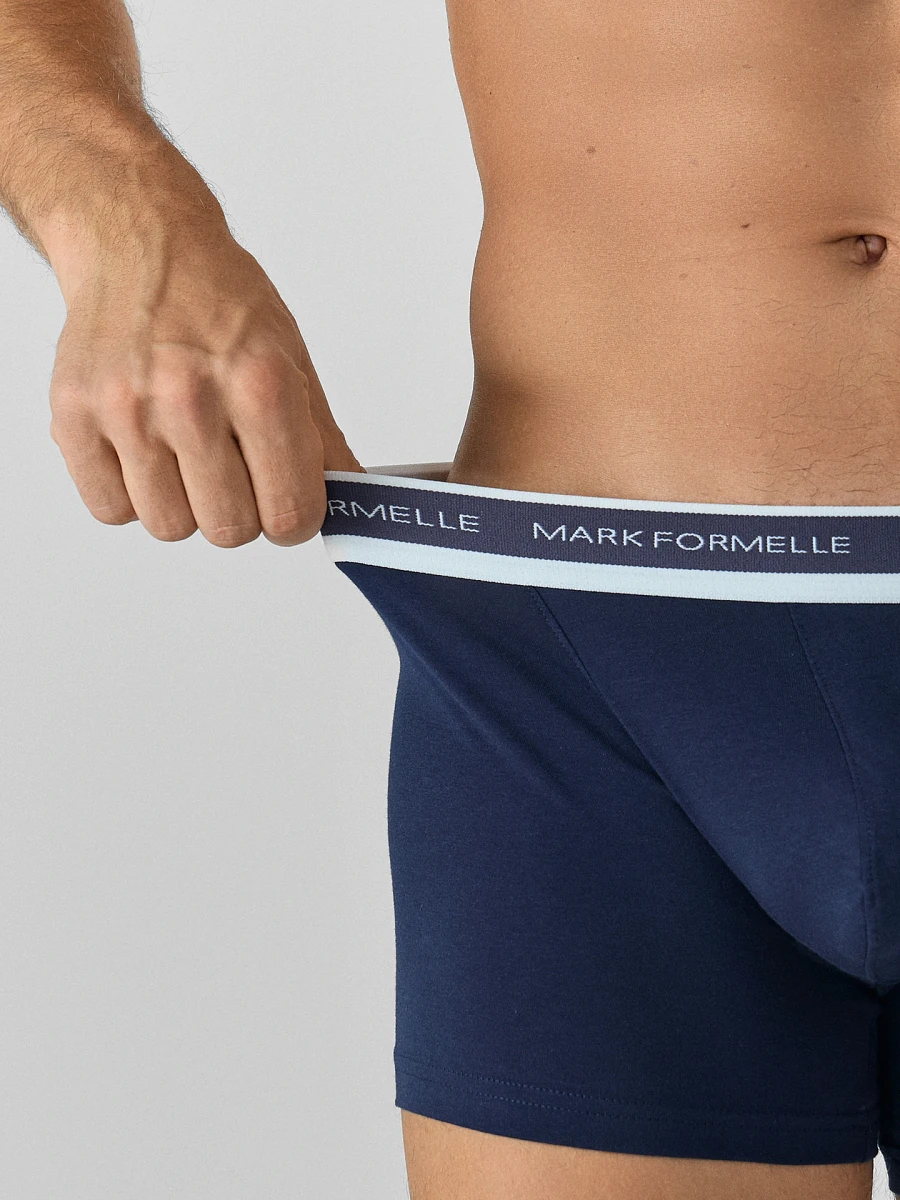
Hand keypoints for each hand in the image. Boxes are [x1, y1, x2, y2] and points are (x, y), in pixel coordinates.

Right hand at [47, 225, 363, 546]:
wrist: (138, 244)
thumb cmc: (218, 301)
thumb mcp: (293, 359)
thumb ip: (322, 443)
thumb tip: (352, 506)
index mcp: (260, 384)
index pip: (289, 513)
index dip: (294, 519)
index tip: (287, 503)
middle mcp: (190, 398)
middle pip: (229, 530)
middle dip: (241, 513)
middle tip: (235, 472)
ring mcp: (126, 410)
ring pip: (170, 527)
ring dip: (185, 506)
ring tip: (185, 454)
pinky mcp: (74, 418)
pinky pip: (112, 510)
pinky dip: (132, 496)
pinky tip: (146, 453)